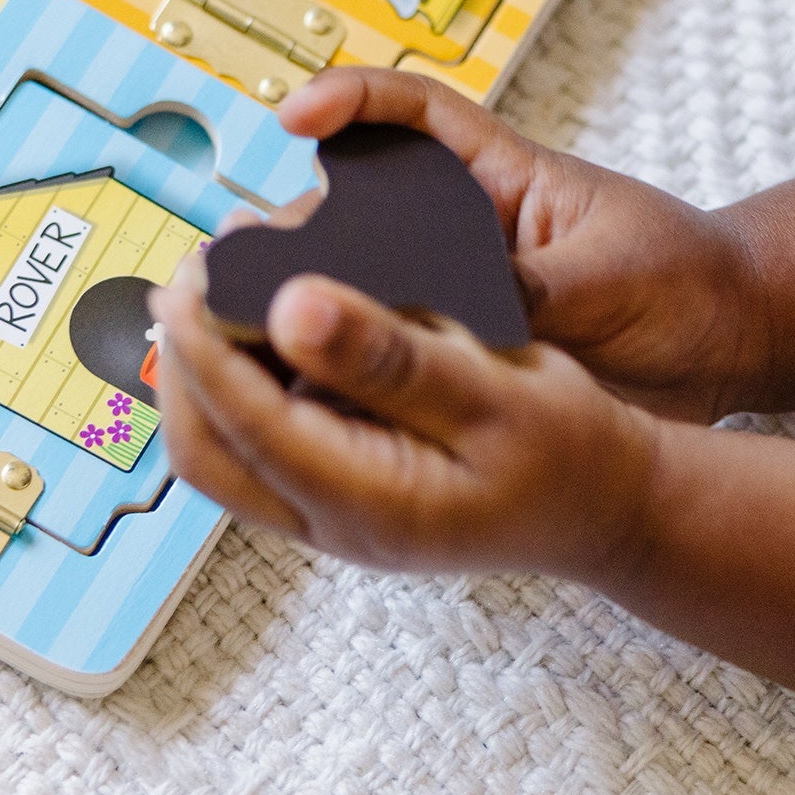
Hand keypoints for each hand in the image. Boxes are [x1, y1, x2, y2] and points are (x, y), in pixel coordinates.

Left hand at [149, 251, 661, 582]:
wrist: (611, 506)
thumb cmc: (569, 447)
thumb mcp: (492, 387)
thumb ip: (390, 354)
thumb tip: (289, 307)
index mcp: (366, 500)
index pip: (242, 422)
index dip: (201, 344)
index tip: (191, 272)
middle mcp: (334, 522)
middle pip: (205, 451)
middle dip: (182, 361)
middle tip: (191, 273)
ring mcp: (334, 516)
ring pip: (223, 453)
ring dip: (204, 373)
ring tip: (216, 285)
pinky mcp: (344, 494)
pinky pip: (260, 445)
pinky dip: (241, 384)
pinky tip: (263, 322)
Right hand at [268, 68, 766, 425]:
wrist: (732, 348)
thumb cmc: (687, 279)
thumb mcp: (613, 273)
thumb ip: (539, 288)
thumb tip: (468, 311)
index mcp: (502, 176)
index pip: (412, 112)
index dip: (349, 101)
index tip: (295, 116)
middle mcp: (468, 231)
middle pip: (361, 209)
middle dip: (302, 229)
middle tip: (255, 260)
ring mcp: (461, 295)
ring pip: (366, 289)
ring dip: (314, 307)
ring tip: (263, 333)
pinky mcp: (466, 358)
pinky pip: (393, 360)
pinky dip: (351, 375)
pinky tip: (311, 398)